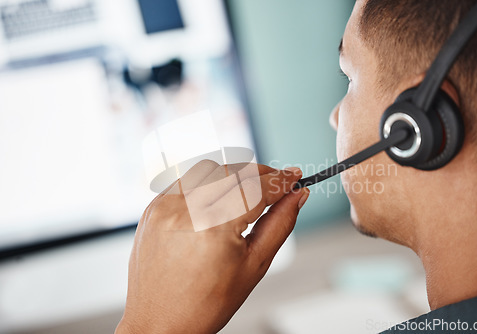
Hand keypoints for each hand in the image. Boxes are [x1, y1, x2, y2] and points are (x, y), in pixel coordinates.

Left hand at [115, 160, 308, 333]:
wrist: (160, 322)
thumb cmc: (205, 303)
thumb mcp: (254, 266)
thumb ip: (279, 224)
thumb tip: (297, 196)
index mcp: (213, 228)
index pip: (257, 189)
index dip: (281, 180)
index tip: (295, 177)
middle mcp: (185, 210)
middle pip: (234, 171)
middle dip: (261, 173)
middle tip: (277, 183)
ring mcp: (165, 206)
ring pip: (209, 169)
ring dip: (233, 174)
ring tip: (248, 192)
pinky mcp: (153, 208)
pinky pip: (185, 180)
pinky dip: (206, 183)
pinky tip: (217, 200)